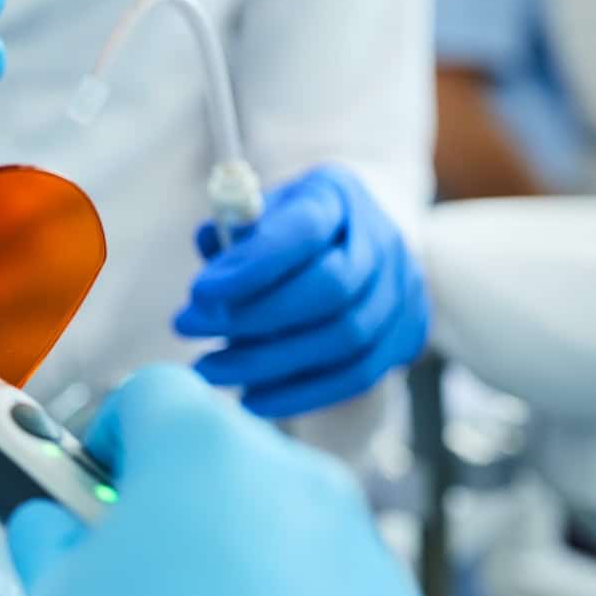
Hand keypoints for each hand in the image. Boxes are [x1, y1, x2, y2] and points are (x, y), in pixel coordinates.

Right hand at [6, 366, 469, 595]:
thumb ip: (55, 542)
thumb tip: (53, 530)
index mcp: (207, 453)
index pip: (156, 395)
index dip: (115, 438)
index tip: (98, 485)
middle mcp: (308, 490)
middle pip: (242, 463)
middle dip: (193, 505)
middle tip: (146, 576)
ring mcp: (376, 570)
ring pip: (308, 542)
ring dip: (261, 574)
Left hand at [175, 163, 428, 417]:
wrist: (360, 240)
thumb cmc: (292, 226)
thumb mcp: (262, 210)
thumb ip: (235, 229)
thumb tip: (208, 245)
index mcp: (339, 196)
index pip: (304, 230)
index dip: (252, 265)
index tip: (198, 292)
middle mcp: (382, 240)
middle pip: (329, 288)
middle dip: (253, 317)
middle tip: (187, 329)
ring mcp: (404, 289)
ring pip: (344, 337)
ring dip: (268, 362)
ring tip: (207, 370)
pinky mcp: (408, 334)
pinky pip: (358, 374)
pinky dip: (301, 393)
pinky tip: (251, 400)